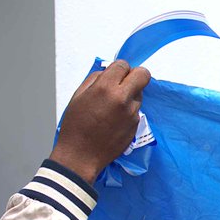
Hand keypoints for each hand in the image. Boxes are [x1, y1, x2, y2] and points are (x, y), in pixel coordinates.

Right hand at [50, 60, 151, 182]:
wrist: (81, 155)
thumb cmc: (75, 125)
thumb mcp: (78, 96)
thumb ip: (95, 79)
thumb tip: (109, 72)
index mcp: (105, 88)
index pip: (123, 64)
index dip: (119, 68)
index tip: (115, 74)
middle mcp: (122, 98)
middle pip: (143, 75)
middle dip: (135, 75)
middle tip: (125, 82)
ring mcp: (132, 112)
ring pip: (140, 93)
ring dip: (130, 94)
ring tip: (113, 106)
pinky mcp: (136, 124)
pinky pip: (136, 109)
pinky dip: (128, 110)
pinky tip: (114, 119)